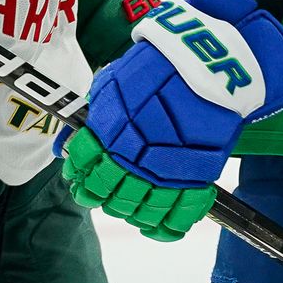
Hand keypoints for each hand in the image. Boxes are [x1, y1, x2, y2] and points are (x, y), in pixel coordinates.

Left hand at [59, 0, 282, 238]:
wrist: (213, 58)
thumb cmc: (163, 63)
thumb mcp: (116, 80)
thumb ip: (95, 113)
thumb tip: (69, 146)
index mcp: (108, 132)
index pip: (83, 169)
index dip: (82, 175)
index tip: (88, 174)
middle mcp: (131, 156)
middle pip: (105, 195)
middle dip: (105, 195)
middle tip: (115, 188)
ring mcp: (165, 168)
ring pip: (138, 209)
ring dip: (133, 210)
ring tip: (138, 204)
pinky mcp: (197, 174)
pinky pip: (179, 213)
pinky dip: (169, 225)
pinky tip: (163, 225)